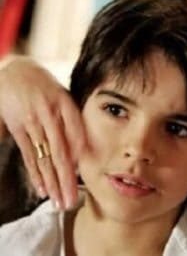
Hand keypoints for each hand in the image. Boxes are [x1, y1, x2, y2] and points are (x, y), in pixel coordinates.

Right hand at [0, 56, 84, 208]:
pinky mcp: (19, 129)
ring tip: (60, 202)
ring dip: (52, 182)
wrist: (14, 71)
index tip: (83, 175)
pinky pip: (29, 155)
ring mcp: (32, 123)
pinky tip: (43, 189)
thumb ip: (73, 118)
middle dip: (66, 179)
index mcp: (64, 103)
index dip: (78, 154)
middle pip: (59, 152)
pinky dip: (36, 173)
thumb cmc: (45, 85)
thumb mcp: (63, 93)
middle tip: (73, 201)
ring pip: (44, 158)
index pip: (74, 133)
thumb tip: (85, 147)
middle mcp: (48, 114)